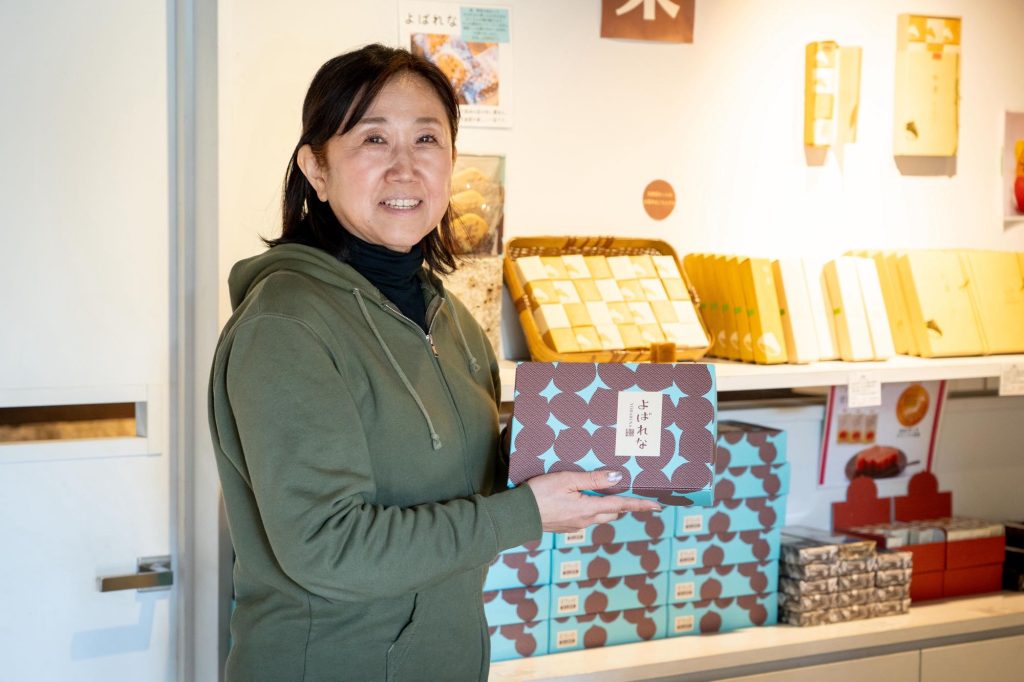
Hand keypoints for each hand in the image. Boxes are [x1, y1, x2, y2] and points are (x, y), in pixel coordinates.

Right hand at [524, 470, 661, 532]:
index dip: (640, 505)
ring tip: (600, 491)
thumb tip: (617, 478)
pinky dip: (589, 509)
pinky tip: (578, 498)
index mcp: (589, 509)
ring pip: (598, 516)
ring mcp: (575, 526)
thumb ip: (593, 479)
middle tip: (626, 491)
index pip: (621, 506)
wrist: (517, 515)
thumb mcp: (567, 480)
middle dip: (621, 504)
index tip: (658, 505)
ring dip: (604, 506)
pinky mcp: (566, 526)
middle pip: (612, 513)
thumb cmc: (540, 493)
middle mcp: (586, 520)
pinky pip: (585, 518)